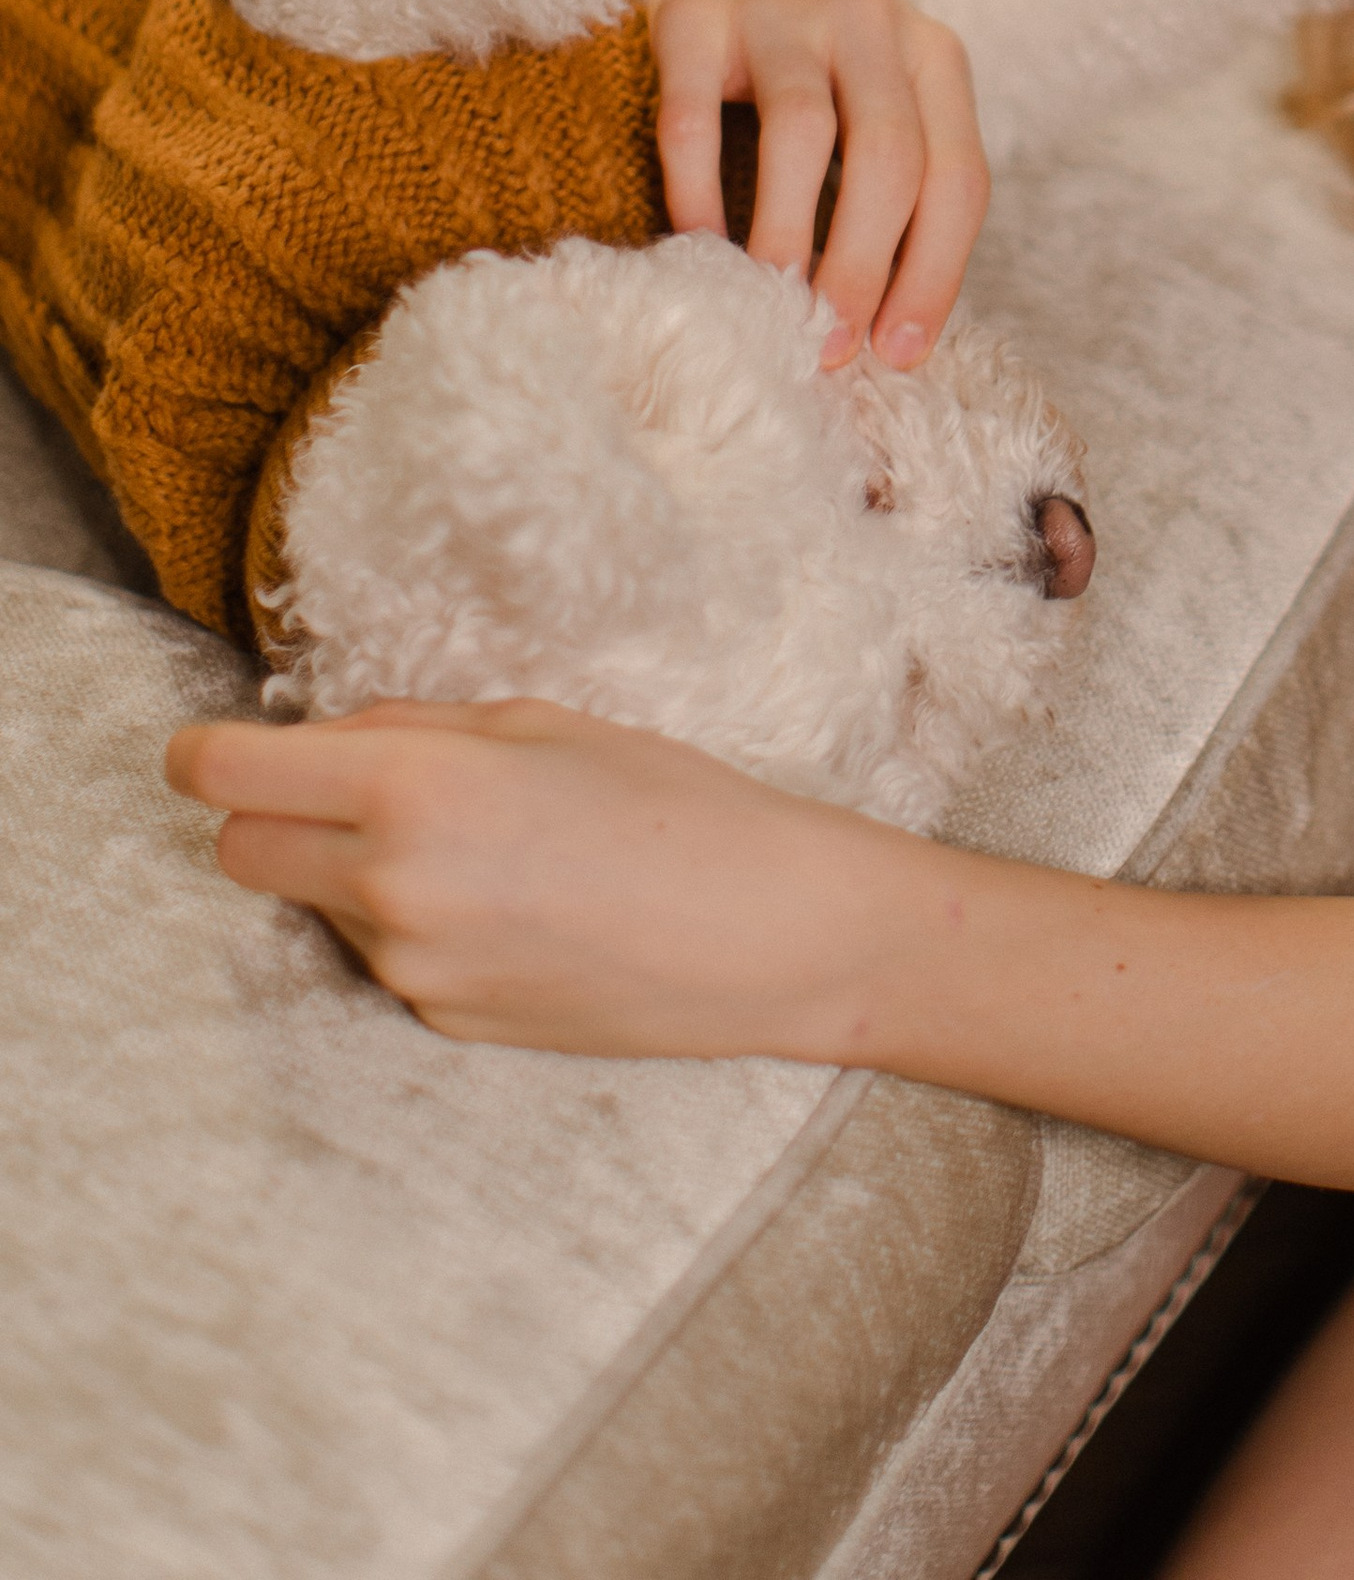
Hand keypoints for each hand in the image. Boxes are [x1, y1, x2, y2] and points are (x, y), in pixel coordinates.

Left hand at [164, 700, 880, 1061]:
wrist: (761, 933)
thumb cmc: (670, 800)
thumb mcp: (540, 722)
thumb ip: (415, 730)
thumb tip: (330, 740)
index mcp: (412, 790)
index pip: (230, 778)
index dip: (200, 755)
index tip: (204, 748)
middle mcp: (391, 887)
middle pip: (243, 853)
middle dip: (270, 814)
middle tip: (347, 789)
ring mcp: (411, 969)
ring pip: (319, 904)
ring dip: (355, 870)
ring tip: (481, 846)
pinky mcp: (441, 1022)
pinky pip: (386, 956)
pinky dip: (416, 922)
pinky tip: (512, 904)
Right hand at [652, 0, 989, 367]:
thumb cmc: (835, 69)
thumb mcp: (890, 110)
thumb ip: (901, 197)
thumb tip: (885, 335)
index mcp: (935, 57)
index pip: (958, 177)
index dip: (934, 272)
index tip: (899, 353)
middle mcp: (868, 23)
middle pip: (888, 152)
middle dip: (863, 262)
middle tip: (830, 343)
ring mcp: (780, 10)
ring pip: (800, 128)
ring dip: (788, 233)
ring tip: (773, 307)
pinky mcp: (694, 18)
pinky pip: (695, 118)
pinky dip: (700, 193)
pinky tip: (701, 248)